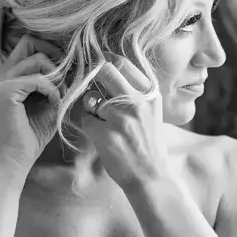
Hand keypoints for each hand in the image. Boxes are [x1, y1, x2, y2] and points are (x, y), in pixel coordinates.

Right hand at [0, 35, 63, 170]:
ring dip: (57, 76)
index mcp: (13, 75)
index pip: (29, 43)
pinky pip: (38, 78)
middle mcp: (5, 73)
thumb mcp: (51, 104)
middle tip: (66, 79)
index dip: (51, 49)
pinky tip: (55, 104)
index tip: (67, 68)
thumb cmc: (32, 135)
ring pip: (38, 58)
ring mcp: (3, 80)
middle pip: (31, 42)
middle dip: (55, 57)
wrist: (15, 157)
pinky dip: (52, 90)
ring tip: (61, 96)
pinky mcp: (5, 90)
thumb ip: (58, 85)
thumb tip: (77, 67)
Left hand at [78, 54, 168, 188]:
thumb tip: (107, 68)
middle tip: (85, 80)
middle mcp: (137, 101)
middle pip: (104, 71)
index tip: (95, 62)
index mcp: (150, 93)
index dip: (104, 59)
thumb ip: (134, 90)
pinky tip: (102, 137)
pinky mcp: (106, 133)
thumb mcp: (151, 111)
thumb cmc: (149, 143)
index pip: (122, 63)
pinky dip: (89, 127)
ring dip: (91, 109)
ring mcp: (121, 117)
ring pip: (90, 98)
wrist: (152, 176)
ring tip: (105, 124)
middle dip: (91, 74)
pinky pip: (85, 120)